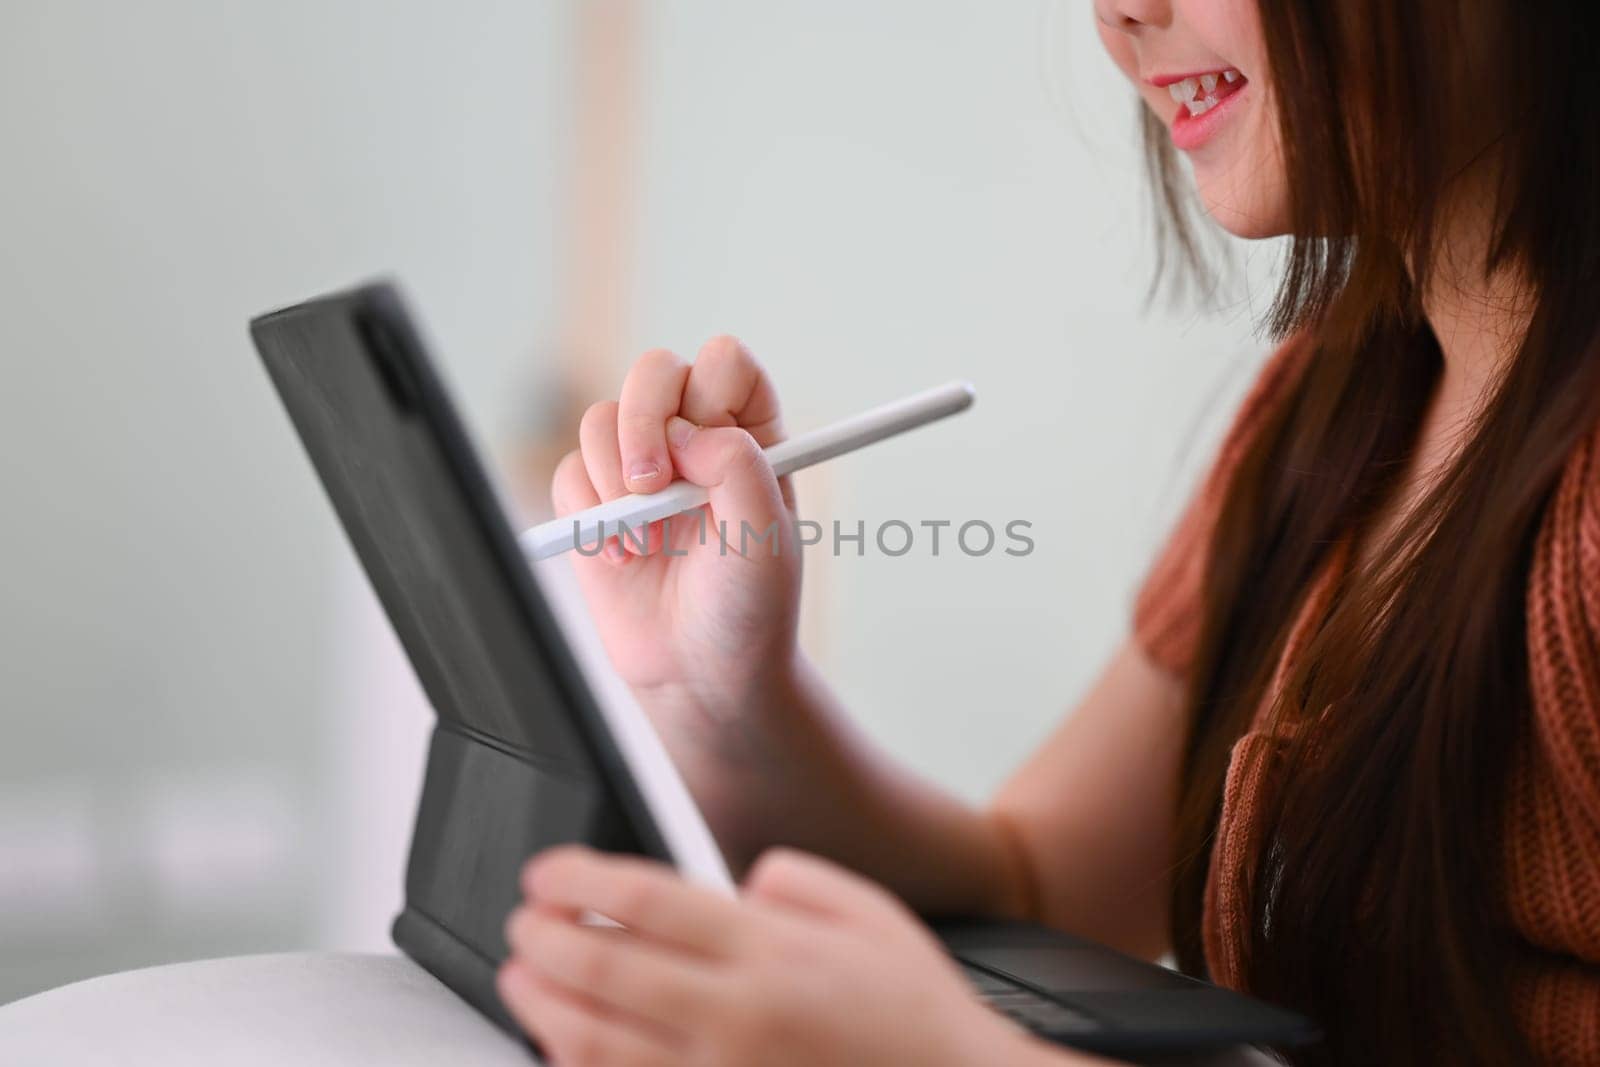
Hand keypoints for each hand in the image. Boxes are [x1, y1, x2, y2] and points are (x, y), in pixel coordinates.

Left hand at [498, 846, 1072, 1066]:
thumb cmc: (916, 1014)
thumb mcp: (872, 911)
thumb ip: (796, 881)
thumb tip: (736, 883)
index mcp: (772, 951)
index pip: (647, 900)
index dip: (579, 878)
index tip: (547, 872)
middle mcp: (736, 1015)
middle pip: (604, 967)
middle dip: (543, 938)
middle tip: (520, 920)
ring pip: (596, 1042)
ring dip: (541, 1005)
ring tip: (518, 979)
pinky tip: (564, 1045)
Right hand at [554, 337, 801, 758]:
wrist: (702, 673)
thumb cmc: (747, 606)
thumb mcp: (766, 535)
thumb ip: (738, 464)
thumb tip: (686, 430)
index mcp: (751, 433)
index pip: (724, 363)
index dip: (710, 395)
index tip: (707, 451)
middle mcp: (695, 438)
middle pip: (653, 372)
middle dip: (642, 424)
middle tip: (652, 486)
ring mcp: (642, 466)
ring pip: (601, 419)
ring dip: (615, 480)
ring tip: (646, 541)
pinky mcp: (596, 501)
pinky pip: (570, 472)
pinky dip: (589, 514)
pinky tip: (624, 556)